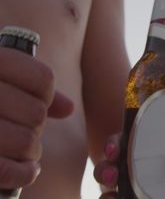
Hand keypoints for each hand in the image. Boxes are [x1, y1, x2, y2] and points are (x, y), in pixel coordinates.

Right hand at [0, 48, 73, 188]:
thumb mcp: (2, 80)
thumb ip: (34, 90)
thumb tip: (68, 108)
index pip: (44, 79)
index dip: (46, 95)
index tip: (32, 100)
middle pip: (37, 113)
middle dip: (35, 126)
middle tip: (17, 128)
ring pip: (26, 142)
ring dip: (29, 152)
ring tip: (16, 148)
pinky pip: (6, 170)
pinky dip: (22, 174)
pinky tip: (25, 171)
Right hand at [95, 136, 164, 198]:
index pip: (134, 141)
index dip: (117, 140)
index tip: (115, 145)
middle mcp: (153, 175)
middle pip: (116, 168)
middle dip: (103, 167)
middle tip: (109, 172)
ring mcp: (152, 196)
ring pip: (116, 193)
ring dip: (106, 193)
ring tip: (110, 195)